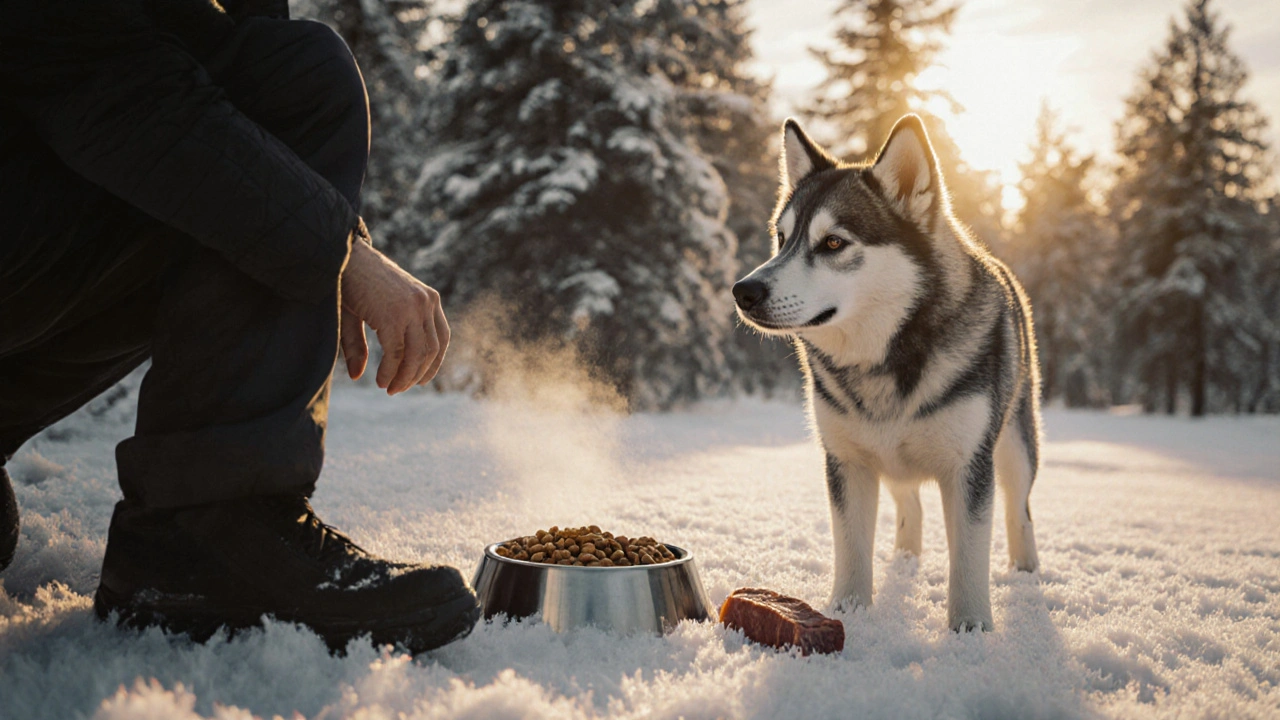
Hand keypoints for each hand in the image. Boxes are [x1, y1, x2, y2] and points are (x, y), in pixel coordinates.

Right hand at [339, 239, 449, 393]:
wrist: (339, 254)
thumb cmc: (350, 282)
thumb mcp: (364, 314)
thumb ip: (364, 344)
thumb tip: (357, 376)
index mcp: (428, 299)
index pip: (442, 338)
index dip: (433, 363)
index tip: (419, 380)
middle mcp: (426, 302)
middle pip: (432, 350)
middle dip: (417, 375)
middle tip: (399, 388)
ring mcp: (412, 308)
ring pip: (417, 355)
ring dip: (405, 377)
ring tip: (390, 388)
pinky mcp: (394, 315)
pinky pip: (398, 353)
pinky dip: (391, 371)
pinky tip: (381, 380)